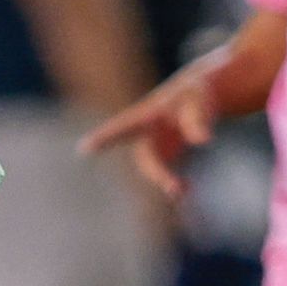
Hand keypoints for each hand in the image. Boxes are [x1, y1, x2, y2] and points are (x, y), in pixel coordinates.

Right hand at [81, 67, 223, 201]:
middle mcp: (144, 132)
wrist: (197, 96)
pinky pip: (164, 175)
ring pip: (152, 168)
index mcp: (147, 114)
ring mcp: (152, 145)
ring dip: (164, 180)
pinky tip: (189, 189)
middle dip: (157, 173)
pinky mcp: (163, 155)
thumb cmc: (195, 94)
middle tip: (175, 189)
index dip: (103, 137)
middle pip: (144, 156)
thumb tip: (202, 140)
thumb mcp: (198, 101)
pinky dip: (175, 184)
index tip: (84, 148)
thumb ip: (198, 120)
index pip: (122, 126)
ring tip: (183, 191)